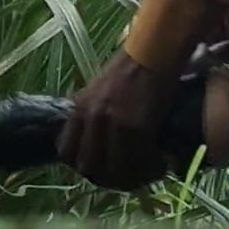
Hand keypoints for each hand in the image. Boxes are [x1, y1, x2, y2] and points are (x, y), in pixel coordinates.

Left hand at [56, 49, 179, 190]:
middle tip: (127, 177)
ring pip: (115, 171)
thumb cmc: (135, 65)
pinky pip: (139, 162)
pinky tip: (163, 163)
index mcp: (81, 108)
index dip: (83, 165)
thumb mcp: (102, 88)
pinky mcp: (137, 128)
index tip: (102, 167)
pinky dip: (152, 168)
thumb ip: (95, 111)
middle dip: (107, 178)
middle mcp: (93, 119)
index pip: (66, 152)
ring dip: (133, 178)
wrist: (157, 50)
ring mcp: (113, 125)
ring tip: (149, 172)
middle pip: (88, 167)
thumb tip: (99, 136)